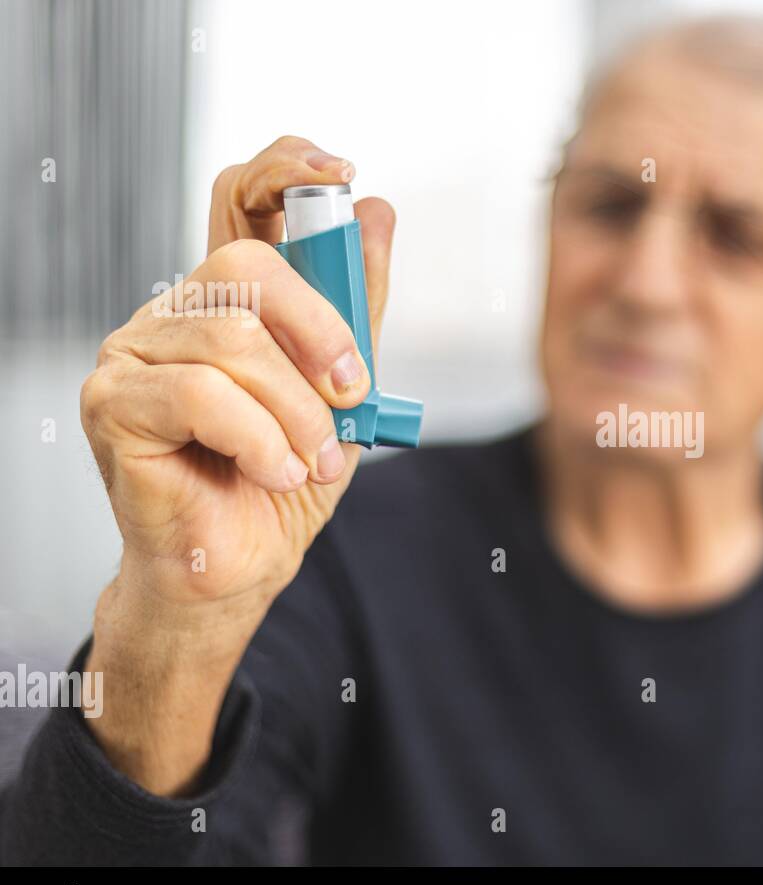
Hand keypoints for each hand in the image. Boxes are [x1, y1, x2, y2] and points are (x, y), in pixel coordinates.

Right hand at [79, 136, 394, 792]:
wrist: (241, 566)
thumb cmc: (284, 480)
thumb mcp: (345, 391)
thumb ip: (358, 307)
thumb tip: (377, 211)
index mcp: (231, 303)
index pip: (239, 198)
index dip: (284, 168)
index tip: (338, 173)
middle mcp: (176, 312)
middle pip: (247, 268)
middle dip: (321, 332)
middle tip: (352, 393)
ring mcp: (134, 351)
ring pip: (233, 341)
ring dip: (297, 411)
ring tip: (310, 460)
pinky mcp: (113, 402)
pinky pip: (200, 393)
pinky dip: (259, 438)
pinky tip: (273, 471)